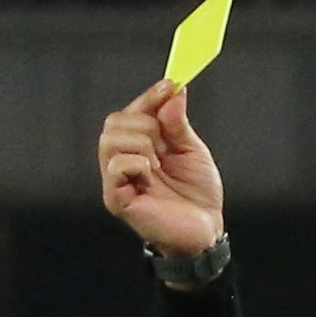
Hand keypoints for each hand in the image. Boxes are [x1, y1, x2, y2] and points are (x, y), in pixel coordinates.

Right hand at [100, 80, 226, 257]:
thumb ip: (177, 123)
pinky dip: (137, 164)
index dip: (149, 97)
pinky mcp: (116, 199)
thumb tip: (173, 91)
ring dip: (141, 144)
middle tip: (165, 144)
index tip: (170, 85)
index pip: (131, 112)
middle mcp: (123, 161)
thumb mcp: (191, 150)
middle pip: (114, 121)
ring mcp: (116, 181)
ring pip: (110, 139)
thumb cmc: (197, 195)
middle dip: (145, 123)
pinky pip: (116, 165)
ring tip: (158, 164)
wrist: (205, 231)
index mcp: (139, 147)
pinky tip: (151, 178)